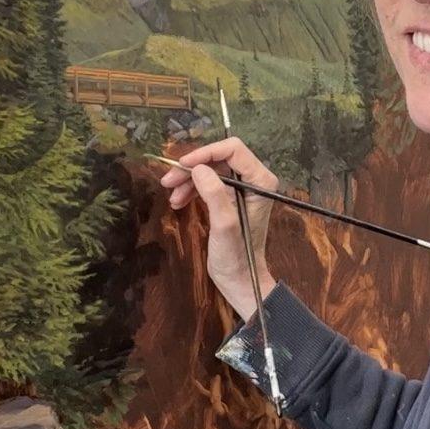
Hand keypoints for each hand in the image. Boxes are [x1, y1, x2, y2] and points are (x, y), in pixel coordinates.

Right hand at [159, 137, 277, 317]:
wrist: (240, 279)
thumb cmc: (236, 255)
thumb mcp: (224, 225)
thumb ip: (215, 194)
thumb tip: (198, 168)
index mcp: (261, 181)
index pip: (233, 150)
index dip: (205, 153)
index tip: (182, 165)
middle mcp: (255, 179)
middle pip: (220, 158)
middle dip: (193, 167)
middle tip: (168, 181)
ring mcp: (244, 188)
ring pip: (212, 170)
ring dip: (189, 180)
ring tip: (172, 197)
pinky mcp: (232, 198)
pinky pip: (210, 184)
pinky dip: (193, 190)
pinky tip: (179, 202)